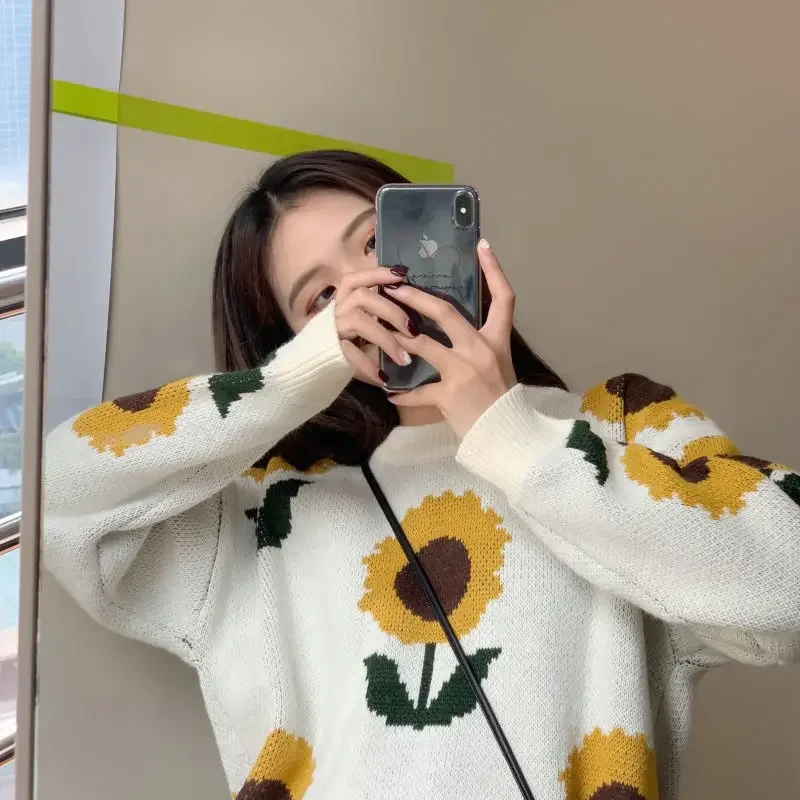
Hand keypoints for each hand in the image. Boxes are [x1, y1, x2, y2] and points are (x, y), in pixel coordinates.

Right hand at [334, 267, 414, 381]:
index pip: (357, 278)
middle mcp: (338, 308)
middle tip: (413, 330)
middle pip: (363, 297)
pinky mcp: (331, 348)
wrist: (318, 363)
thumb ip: (380, 310)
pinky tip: (383, 377)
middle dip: (392, 311)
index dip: (378, 273)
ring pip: (360, 322)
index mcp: (345, 298)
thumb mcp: (365, 321)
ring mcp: (333, 327)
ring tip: (404, 359)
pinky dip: (368, 365)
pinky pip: (351, 353)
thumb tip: (413, 304)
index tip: (402, 275)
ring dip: (386, 339)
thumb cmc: (350, 339)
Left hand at [388, 241, 516, 437]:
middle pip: (446, 312)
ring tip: (380, 328)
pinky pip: (417, 391)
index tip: (482, 245)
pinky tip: (388, 392)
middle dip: (415, 297)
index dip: (494, 270)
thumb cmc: (501, 400)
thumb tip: (454, 327)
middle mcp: (481, 351)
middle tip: (395, 288)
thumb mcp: (498, 365)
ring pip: (423, 344)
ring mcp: (464, 372)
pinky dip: (401, 393)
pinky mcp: (449, 395)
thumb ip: (478, 344)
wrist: (506, 435)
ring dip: (398, 336)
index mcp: (497, 341)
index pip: (504, 298)